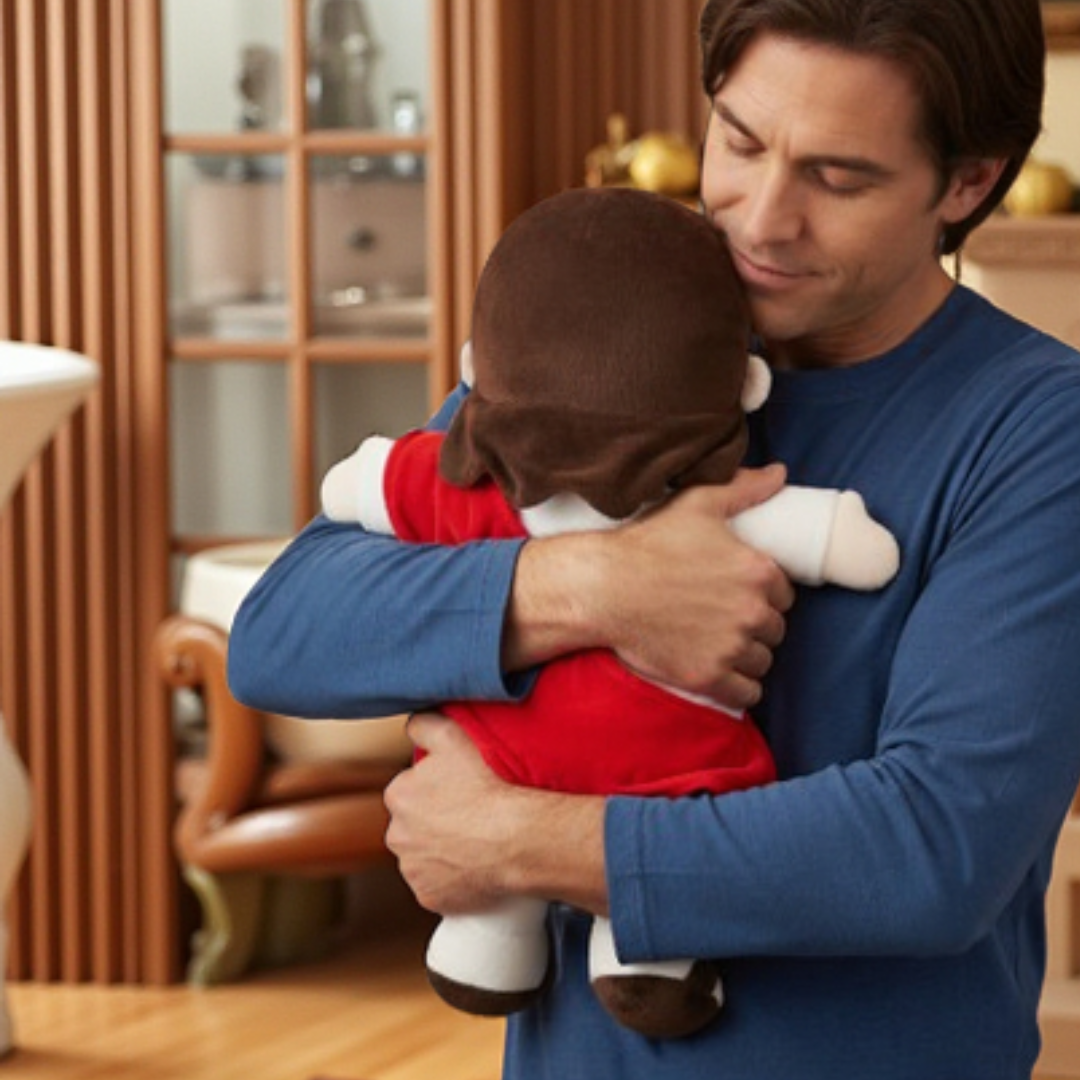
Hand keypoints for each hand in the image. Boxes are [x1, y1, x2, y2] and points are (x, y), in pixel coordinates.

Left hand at [385, 712, 607, 914]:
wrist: (516, 839)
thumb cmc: (487, 785)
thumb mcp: (454, 737)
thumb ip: (424, 724)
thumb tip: (412, 724)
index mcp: (398, 796)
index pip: (409, 790)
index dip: (434, 789)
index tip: (458, 790)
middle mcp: (397, 835)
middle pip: (413, 826)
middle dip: (433, 823)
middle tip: (469, 817)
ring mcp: (413, 870)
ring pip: (424, 857)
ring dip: (442, 852)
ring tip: (476, 843)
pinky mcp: (431, 897)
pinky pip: (439, 887)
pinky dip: (452, 880)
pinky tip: (476, 867)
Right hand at [594, 466, 794, 708]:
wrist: (603, 587)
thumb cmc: (648, 543)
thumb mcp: (697, 504)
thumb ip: (745, 489)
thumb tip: (780, 474)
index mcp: (757, 571)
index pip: (785, 594)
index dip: (764, 595)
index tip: (740, 595)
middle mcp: (751, 611)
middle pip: (775, 630)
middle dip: (755, 626)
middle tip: (724, 619)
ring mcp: (731, 647)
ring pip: (762, 661)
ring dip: (747, 656)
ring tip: (719, 644)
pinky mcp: (708, 676)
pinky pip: (748, 693)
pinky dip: (739, 687)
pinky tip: (721, 672)